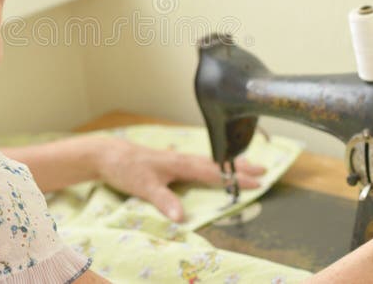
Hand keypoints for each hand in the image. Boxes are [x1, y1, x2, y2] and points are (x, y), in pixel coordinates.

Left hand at [95, 137, 264, 222]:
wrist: (108, 154)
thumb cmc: (126, 168)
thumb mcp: (143, 186)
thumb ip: (164, 200)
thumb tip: (182, 218)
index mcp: (180, 163)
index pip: (213, 172)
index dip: (235, 178)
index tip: (258, 181)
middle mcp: (182, 159)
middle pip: (217, 164)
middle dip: (240, 167)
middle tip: (264, 169)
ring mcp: (177, 159)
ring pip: (209, 162)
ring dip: (228, 164)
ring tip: (248, 166)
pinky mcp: (171, 162)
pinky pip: (199, 162)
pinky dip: (213, 165)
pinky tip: (215, 168)